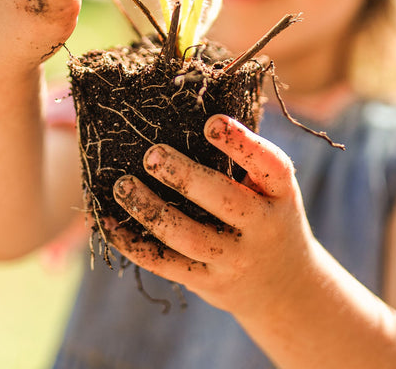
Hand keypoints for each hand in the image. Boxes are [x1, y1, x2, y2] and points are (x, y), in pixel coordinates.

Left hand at [109, 114, 314, 319]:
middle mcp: (263, 228)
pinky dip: (133, 244)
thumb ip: (243, 158)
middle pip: (225, 201)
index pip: (270, 166)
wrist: (286, 288)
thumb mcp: (272, 189)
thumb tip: (189, 106)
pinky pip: (166, 265)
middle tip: (152, 154)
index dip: (242, 143)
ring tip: (122, 185)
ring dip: (151, 210)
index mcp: (281, 194)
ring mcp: (235, 259)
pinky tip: (109, 223)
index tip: (211, 122)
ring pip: (189, 237)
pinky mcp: (208, 281)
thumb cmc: (267, 217)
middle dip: (185, 177)